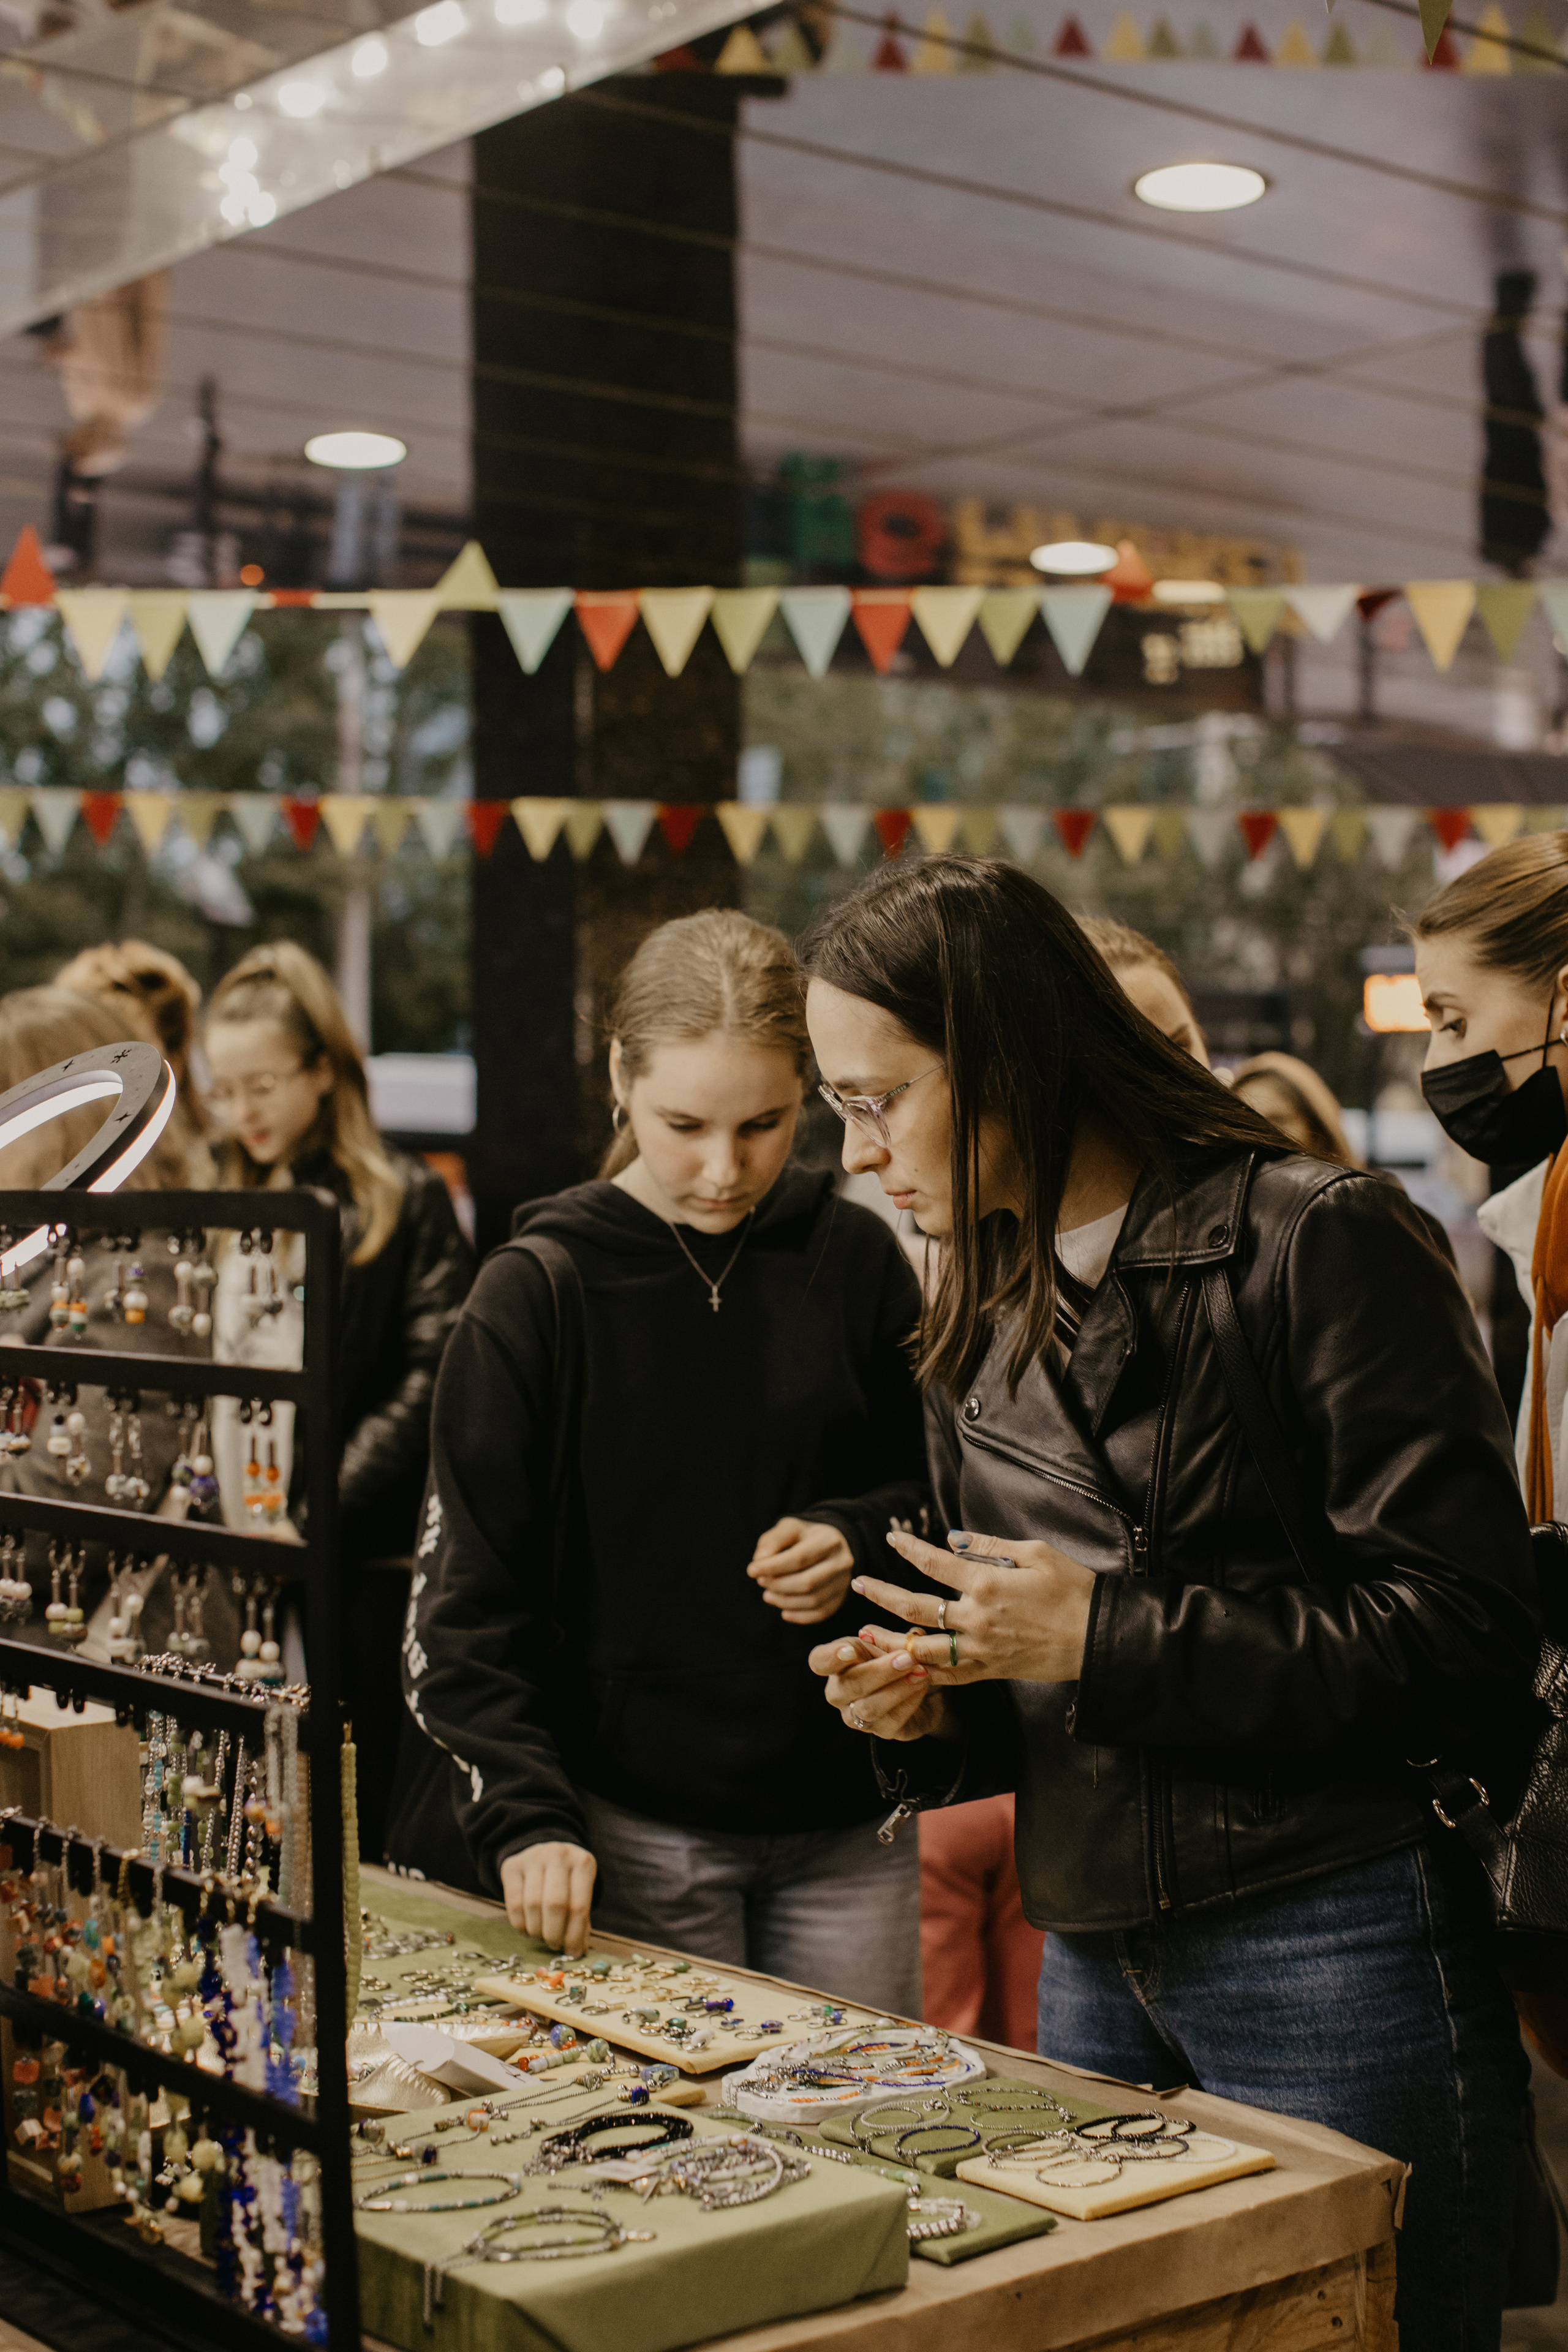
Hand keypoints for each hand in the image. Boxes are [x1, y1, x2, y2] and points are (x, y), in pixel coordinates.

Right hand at [499, 1841, 596, 1953]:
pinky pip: (513, 1902)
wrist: (545, 1852)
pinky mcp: (512, 1865)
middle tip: (554, 1946)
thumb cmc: (567, 1881)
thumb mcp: (581, 1892)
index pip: (579, 1906)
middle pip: (555, 1904)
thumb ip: (581, 1920)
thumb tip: (577, 1951)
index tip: (572, 1953)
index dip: (574, 1935)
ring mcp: (533, 1857)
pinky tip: (527, 1929)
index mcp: (583, 1863)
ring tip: (541, 1937)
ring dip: (536, 1930)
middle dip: (554, 1933)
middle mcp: (559, 1855)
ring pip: (532, 1904)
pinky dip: (520, 1923)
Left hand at [748, 1517, 855, 1624]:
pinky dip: (799, 1616)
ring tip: (767, 1595)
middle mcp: (842, 1562)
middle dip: (778, 1585)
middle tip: (760, 1581)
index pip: (799, 1558)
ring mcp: (844, 1583)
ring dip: (785, 1601)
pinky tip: (784, 1611)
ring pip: (813, 1600)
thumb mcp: (789, 1527)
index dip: (773, 1567)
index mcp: (829, 1540)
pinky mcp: (841, 1599)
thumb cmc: (805, 1536)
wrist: (831, 1545)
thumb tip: (759, 1559)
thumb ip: (772, 1540)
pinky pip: (820, 1614)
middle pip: (807, 1582)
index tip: (751, 1570)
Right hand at [807, 1633, 954, 1744]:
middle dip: (880, 1671)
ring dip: (898, 1688)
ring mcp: (857, 1716)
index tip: (850, 1650)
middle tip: (907, 1658)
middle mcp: (840, 1693)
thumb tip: (869, 1633)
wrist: (927, 1685)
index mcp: (836, 1664)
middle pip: (849, 1686)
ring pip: (869, 1708)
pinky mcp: (882, 1731)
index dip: (831, 1657)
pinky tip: (923, 1686)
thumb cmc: (900, 1656)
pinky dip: (909, 1701)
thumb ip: (883, 1639)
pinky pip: (892, 1720)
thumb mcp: (892, 1642)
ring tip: (921, 1672)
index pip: (820, 1661)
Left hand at [847, 1527, 1096, 1686]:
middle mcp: (976, 1619)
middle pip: (915, 1607)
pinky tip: (901, 1666)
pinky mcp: (988, 1671)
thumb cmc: (1074, 1589)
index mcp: (987, 1584)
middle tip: (858, 1583)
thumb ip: (991, 1545)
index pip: (934, 1563)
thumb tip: (952, 1539)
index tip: (892, 1539)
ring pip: (921, 1648)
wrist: (1099, 1638)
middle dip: (882, 1593)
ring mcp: (979, 1649)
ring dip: (889, 1639)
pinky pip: (946, 1676)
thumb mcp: (1036, 1553)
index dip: (909, 1549)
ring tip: (864, 1632)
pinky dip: (920, 1672)